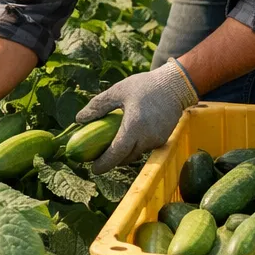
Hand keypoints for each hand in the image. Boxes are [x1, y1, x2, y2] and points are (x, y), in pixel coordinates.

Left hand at [75, 59, 197, 172]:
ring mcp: (157, 140)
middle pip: (126, 157)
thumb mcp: (117, 91)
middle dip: (111, 161)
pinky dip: (134, 147)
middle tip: (97, 158)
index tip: (93, 169)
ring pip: (135, 154)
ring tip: (110, 148)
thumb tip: (79, 119)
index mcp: (135, 126)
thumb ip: (98, 106)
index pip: (117, 152)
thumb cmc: (144, 86)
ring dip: (123, 154)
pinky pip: (145, 148)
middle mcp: (147, 137)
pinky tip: (127, 138)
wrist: (175, 85)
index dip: (104, 163)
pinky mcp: (163, 139)